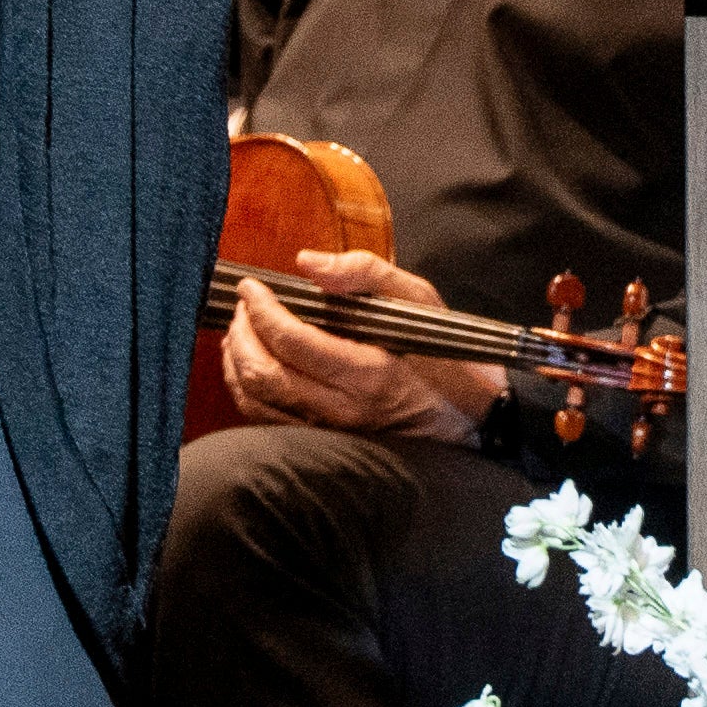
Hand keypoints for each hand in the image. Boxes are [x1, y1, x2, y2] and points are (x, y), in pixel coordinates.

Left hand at [221, 248, 504, 443]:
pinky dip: (246, 388)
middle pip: (263, 373)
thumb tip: (307, 264)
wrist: (469, 415)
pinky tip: (251, 362)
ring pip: (256, 401)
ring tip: (241, 329)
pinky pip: (265, 419)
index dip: (260, 309)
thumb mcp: (418, 298)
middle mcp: (343, 408)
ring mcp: (329, 431)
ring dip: (236, 361)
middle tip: (244, 305)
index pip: (292, 340)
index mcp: (369, 371)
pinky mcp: (321, 442)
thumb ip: (364, 273)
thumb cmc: (444, 351)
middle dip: (241, 333)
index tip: (251, 286)